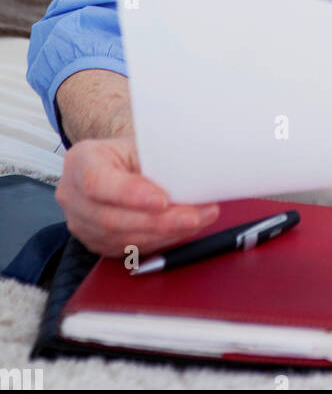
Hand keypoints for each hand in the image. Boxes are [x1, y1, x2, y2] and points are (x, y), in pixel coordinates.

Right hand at [55, 136, 219, 258]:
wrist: (116, 162)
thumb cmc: (128, 150)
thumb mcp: (138, 144)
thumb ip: (155, 160)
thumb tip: (191, 175)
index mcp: (80, 161)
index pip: (98, 183)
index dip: (130, 195)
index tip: (163, 200)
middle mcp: (72, 195)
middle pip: (112, 219)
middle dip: (158, 221)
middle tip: (193, 216)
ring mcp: (81, 223)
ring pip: (122, 239)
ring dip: (164, 234)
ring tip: (196, 221)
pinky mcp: (96, 242)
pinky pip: (128, 249)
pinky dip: (159, 242)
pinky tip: (180, 231)